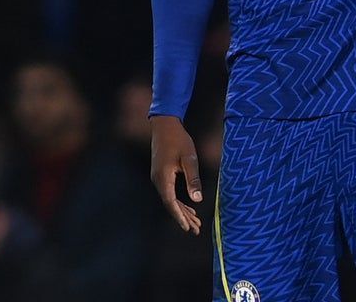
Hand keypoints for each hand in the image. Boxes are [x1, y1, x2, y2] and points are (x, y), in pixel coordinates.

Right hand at [150, 116, 202, 234]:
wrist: (164, 125)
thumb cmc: (178, 140)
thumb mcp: (189, 159)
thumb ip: (193, 179)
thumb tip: (198, 199)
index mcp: (163, 178)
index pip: (170, 203)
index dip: (179, 216)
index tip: (187, 228)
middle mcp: (158, 180)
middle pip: (170, 204)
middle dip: (183, 218)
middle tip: (196, 230)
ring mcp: (158, 178)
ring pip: (170, 199)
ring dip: (182, 211)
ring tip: (195, 223)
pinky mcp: (161, 174)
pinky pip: (170, 193)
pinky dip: (179, 202)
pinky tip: (189, 207)